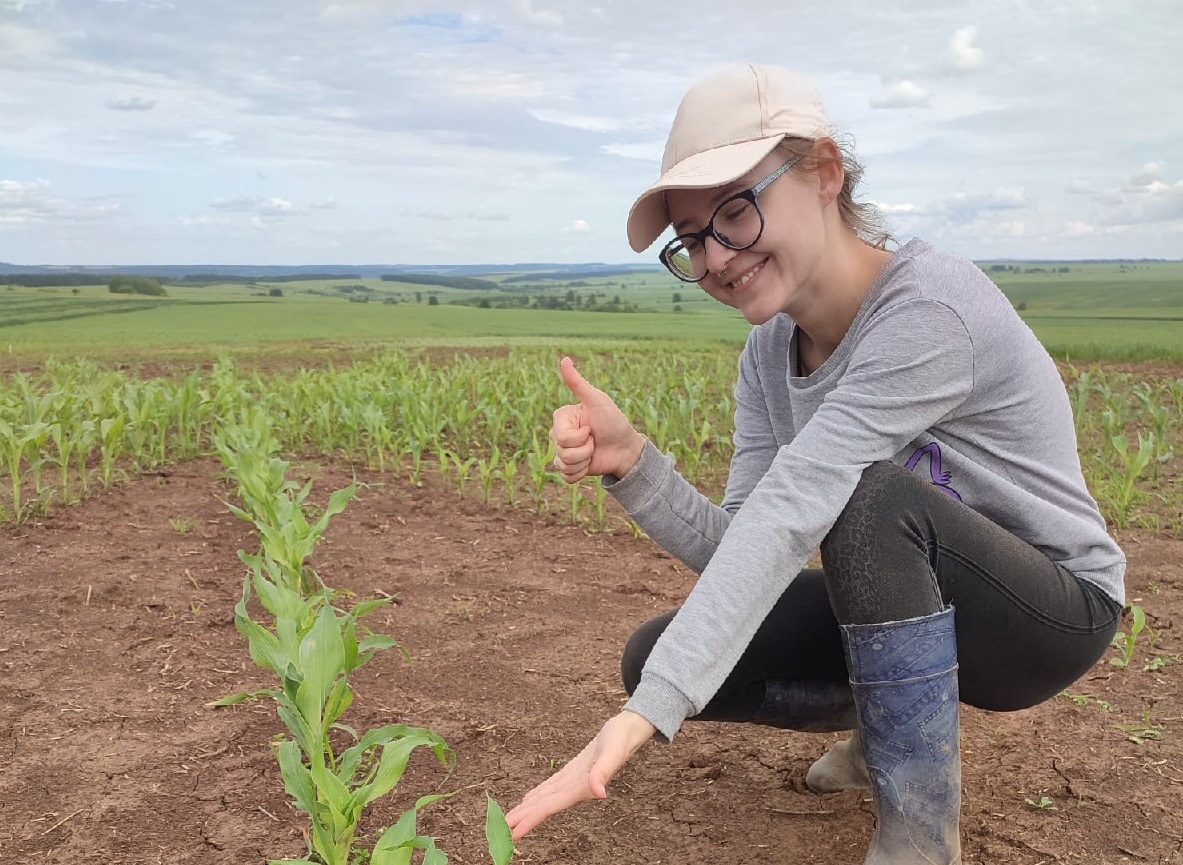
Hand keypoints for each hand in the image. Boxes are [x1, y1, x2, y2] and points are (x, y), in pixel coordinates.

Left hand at [507, 711, 655, 840]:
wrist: (629, 730)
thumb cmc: (620, 740)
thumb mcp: (612, 752)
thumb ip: (603, 772)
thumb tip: (599, 793)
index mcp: (581, 788)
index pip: (550, 806)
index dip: (531, 819)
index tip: (514, 832)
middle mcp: (575, 788)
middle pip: (544, 806)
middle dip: (523, 818)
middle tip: (500, 830)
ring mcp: (573, 781)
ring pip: (546, 799)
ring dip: (528, 810)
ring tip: (510, 820)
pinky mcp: (573, 772)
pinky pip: (551, 787)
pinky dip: (538, 795)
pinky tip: (530, 799)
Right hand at [550, 356, 645, 482]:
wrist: (626, 448)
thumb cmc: (613, 421)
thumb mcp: (597, 401)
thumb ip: (578, 383)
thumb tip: (564, 359)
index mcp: (562, 418)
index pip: (560, 436)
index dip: (579, 437)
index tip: (591, 428)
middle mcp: (559, 434)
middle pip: (560, 452)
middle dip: (583, 451)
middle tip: (594, 440)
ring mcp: (564, 452)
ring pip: (562, 465)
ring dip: (583, 462)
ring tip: (594, 451)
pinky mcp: (570, 468)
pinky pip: (565, 477)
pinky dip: (580, 474)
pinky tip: (590, 465)